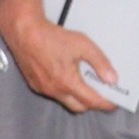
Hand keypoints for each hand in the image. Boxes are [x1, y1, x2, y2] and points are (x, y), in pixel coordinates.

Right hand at [0, 6, 118, 113]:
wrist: (24, 31)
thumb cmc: (50, 37)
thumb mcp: (82, 45)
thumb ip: (100, 63)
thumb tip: (111, 78)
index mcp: (67, 82)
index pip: (92, 101)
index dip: (106, 104)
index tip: (114, 102)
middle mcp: (55, 90)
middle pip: (79, 107)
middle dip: (91, 103)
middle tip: (100, 92)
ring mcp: (43, 89)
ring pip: (65, 100)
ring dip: (76, 95)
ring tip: (83, 80)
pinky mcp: (34, 84)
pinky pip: (53, 93)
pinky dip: (62, 89)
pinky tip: (65, 75)